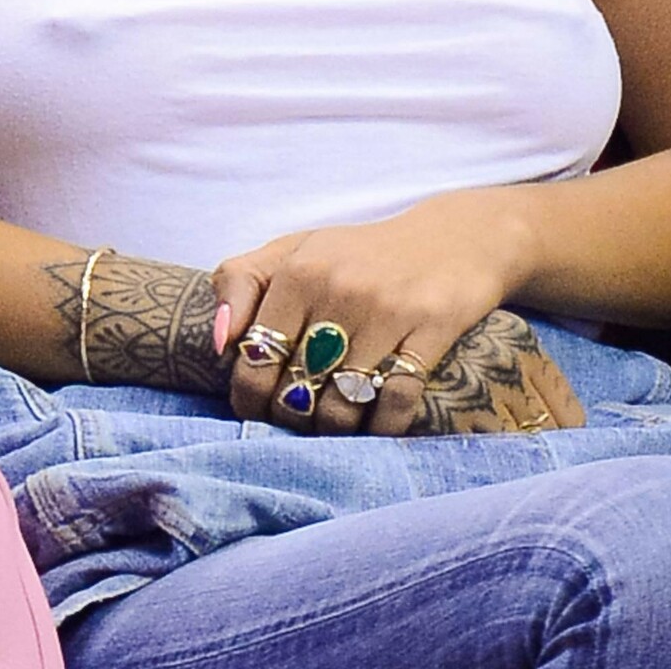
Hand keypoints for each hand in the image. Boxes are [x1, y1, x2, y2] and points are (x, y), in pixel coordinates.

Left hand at [214, 199, 583, 437]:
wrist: (452, 238)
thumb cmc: (358, 254)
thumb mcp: (294, 250)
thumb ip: (240, 282)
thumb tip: (218, 344)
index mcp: (299, 269)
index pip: (253, 359)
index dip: (248, 396)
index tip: (258, 406)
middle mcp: (341, 288)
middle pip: (295, 392)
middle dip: (289, 419)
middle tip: (296, 420)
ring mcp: (389, 311)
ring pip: (342, 408)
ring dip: (332, 431)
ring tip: (330, 424)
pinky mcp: (432, 330)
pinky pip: (395, 405)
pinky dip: (381, 429)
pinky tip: (374, 424)